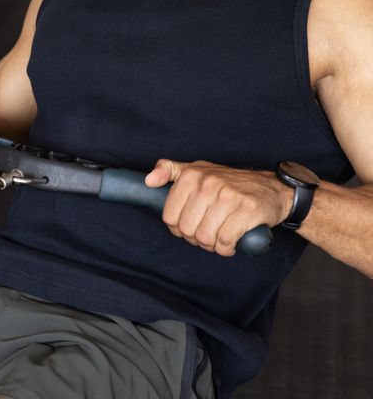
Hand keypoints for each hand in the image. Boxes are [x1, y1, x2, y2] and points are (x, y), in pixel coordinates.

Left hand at [145, 159, 291, 255]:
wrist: (271, 188)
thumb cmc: (230, 183)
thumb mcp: (198, 170)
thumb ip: (169, 171)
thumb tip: (148, 180)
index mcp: (192, 175)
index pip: (169, 216)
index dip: (177, 228)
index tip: (188, 226)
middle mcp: (208, 183)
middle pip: (187, 229)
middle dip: (195, 238)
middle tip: (206, 234)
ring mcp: (228, 196)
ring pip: (205, 237)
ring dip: (211, 245)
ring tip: (217, 238)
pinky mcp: (247, 210)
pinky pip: (225, 241)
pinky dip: (226, 248)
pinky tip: (230, 243)